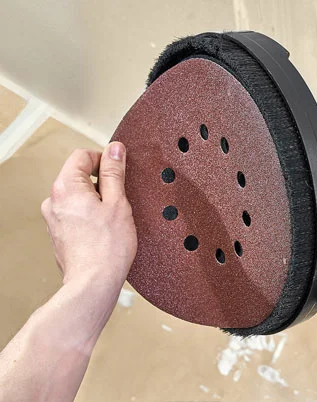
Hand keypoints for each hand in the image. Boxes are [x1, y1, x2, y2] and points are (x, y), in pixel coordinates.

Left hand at [40, 142, 136, 288]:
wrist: (94, 283)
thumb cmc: (107, 248)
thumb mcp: (118, 202)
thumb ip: (114, 172)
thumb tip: (114, 150)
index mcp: (65, 187)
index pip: (82, 155)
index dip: (104, 159)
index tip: (119, 170)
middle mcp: (53, 200)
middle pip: (79, 175)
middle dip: (101, 182)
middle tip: (119, 200)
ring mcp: (53, 218)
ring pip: (78, 195)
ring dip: (96, 200)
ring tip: (112, 219)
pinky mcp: (58, 233)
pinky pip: (75, 212)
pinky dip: (90, 214)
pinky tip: (104, 230)